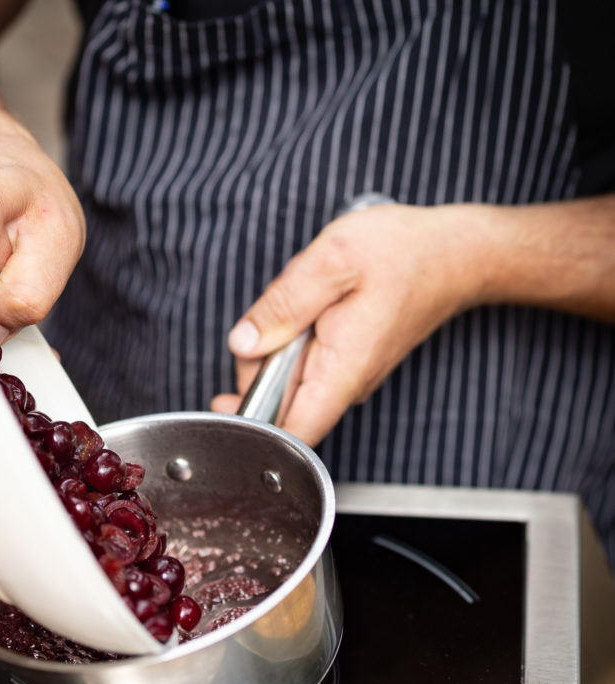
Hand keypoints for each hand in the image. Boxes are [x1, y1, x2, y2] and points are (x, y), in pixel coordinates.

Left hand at [211, 203, 481, 445]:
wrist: (458, 253)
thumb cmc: (405, 252)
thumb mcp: (333, 260)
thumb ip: (282, 304)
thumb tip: (242, 343)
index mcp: (341, 370)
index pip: (290, 431)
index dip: (250, 426)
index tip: (224, 403)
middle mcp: (345, 384)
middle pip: (278, 402)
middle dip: (256, 364)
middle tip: (269, 316)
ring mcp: (347, 376)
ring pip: (288, 378)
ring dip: (276, 342)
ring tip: (302, 298)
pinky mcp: (347, 362)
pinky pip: (304, 360)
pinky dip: (294, 334)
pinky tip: (313, 302)